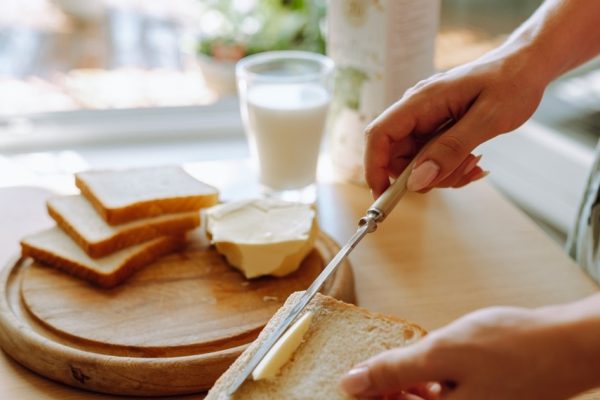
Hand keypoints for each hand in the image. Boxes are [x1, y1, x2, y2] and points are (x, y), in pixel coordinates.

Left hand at [339, 305, 597, 399]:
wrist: (564, 343)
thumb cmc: (512, 347)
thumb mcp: (442, 353)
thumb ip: (395, 371)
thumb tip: (353, 382)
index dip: (367, 395)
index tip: (350, 379)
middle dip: (383, 391)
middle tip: (366, 369)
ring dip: (404, 387)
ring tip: (394, 364)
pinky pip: (444, 398)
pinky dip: (428, 384)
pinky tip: (425, 366)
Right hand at [364, 46, 546, 196]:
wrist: (527, 66)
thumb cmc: (512, 82)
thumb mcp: (488, 119)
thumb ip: (451, 149)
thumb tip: (418, 181)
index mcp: (421, 101)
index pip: (379, 135)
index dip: (374, 167)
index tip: (383, 194)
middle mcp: (417, 110)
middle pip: (396, 155)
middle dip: (422, 175)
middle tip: (458, 174)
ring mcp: (426, 120)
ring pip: (416, 162)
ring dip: (442, 173)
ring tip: (474, 163)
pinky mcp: (437, 128)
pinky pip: (432, 158)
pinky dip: (450, 168)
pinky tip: (474, 161)